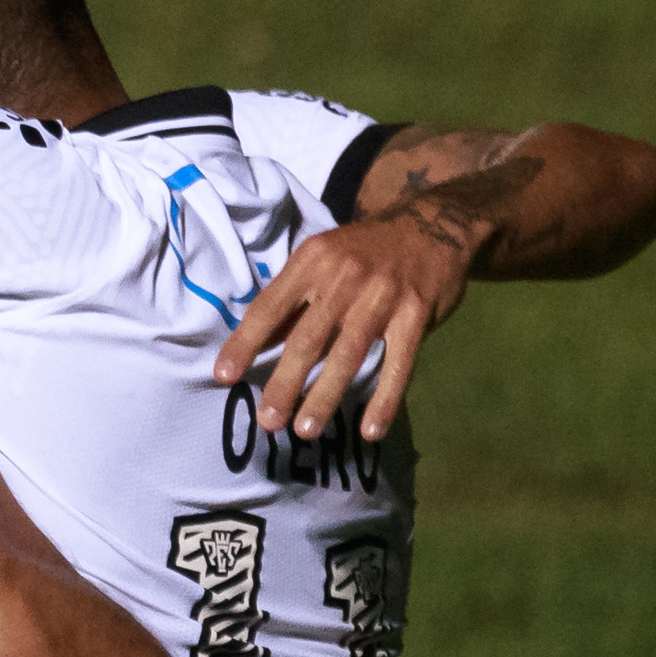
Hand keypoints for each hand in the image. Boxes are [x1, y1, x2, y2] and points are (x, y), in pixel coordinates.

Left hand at [214, 205, 476, 441]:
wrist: (431, 226)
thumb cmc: (362, 250)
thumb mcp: (321, 259)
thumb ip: (293, 300)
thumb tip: (254, 345)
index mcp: (312, 261)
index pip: (270, 307)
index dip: (246, 343)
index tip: (224, 376)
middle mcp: (344, 277)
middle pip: (307, 338)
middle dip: (284, 382)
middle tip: (267, 420)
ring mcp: (383, 296)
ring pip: (348, 354)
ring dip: (325, 396)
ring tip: (305, 430)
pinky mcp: (416, 314)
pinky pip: (399, 364)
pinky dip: (385, 400)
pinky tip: (370, 430)